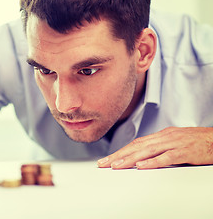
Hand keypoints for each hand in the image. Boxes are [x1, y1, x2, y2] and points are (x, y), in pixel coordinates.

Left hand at [98, 127, 212, 168]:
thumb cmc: (197, 141)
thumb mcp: (174, 141)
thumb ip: (159, 147)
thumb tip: (142, 155)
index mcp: (161, 135)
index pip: (136, 143)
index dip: (120, 151)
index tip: (108, 159)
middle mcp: (165, 137)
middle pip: (137, 146)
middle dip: (119, 155)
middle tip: (104, 164)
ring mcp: (174, 143)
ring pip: (147, 151)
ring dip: (130, 159)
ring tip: (116, 165)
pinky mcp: (184, 152)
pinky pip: (166, 157)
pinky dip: (153, 162)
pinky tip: (141, 167)